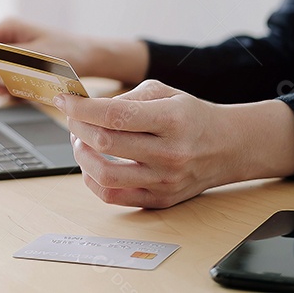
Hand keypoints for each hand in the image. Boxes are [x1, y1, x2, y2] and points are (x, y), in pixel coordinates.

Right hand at [0, 18, 147, 90]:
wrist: (90, 57)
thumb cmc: (70, 53)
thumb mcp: (41, 59)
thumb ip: (10, 65)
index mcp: (6, 26)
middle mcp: (2, 36)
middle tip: (9, 90)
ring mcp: (6, 50)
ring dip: (0, 85)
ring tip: (27, 88)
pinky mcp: (11, 62)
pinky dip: (8, 88)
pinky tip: (28, 87)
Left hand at [55, 80, 293, 207]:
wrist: (230, 146)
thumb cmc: (192, 116)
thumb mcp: (165, 92)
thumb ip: (126, 96)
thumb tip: (87, 106)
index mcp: (172, 120)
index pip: (114, 114)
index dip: (81, 108)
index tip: (63, 100)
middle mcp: (170, 152)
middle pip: (105, 142)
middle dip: (77, 127)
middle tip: (72, 118)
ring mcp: (165, 180)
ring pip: (104, 174)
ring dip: (81, 155)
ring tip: (81, 141)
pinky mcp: (160, 200)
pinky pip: (113, 197)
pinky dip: (92, 180)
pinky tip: (91, 164)